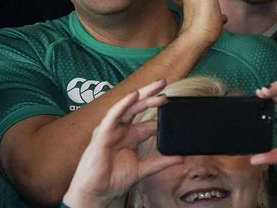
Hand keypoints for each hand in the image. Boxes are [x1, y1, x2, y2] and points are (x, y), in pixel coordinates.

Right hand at [63, 80, 182, 207]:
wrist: (97, 192)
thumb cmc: (113, 180)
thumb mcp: (142, 170)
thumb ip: (160, 162)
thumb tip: (180, 157)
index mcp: (130, 137)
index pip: (147, 120)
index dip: (160, 113)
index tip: (174, 105)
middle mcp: (121, 130)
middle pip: (137, 108)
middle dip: (151, 95)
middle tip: (164, 84)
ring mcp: (111, 129)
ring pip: (128, 107)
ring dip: (142, 95)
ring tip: (157, 87)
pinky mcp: (102, 132)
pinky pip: (113, 114)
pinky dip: (124, 104)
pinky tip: (134, 95)